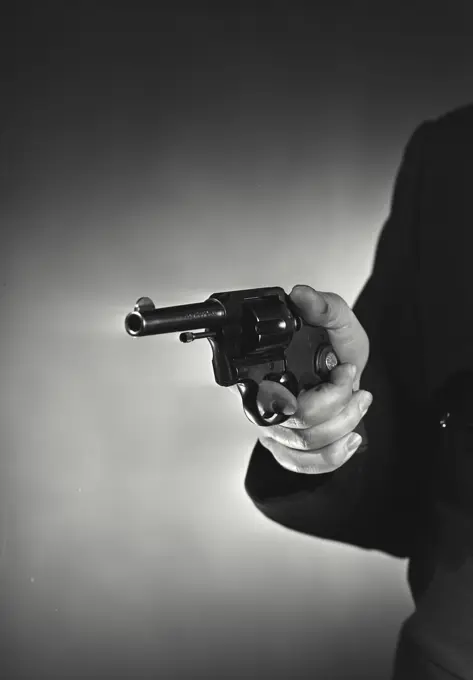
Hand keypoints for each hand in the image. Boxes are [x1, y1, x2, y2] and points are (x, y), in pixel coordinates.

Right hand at [256, 284, 371, 473]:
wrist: (345, 367)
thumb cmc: (336, 347)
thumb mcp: (338, 319)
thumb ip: (322, 305)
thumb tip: (300, 294)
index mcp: (267, 372)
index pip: (277, 398)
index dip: (321, 394)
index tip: (345, 371)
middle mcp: (265, 404)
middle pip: (297, 425)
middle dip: (338, 406)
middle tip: (352, 383)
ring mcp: (277, 429)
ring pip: (305, 445)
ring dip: (342, 425)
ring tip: (359, 402)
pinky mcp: (289, 448)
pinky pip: (302, 465)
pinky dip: (330, 457)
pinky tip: (350, 440)